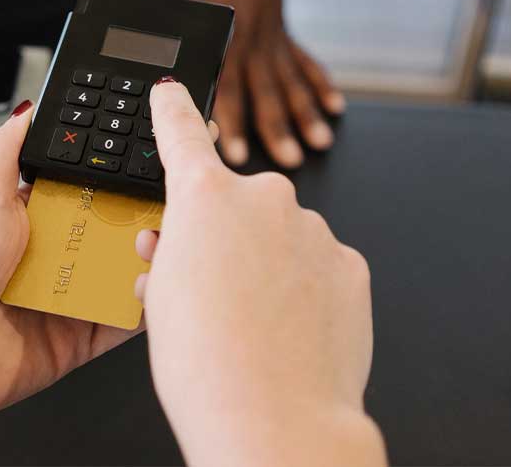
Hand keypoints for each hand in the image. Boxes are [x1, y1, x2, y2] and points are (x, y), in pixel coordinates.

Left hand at [0, 100, 142, 441]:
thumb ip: (7, 149)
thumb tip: (28, 107)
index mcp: (23, 219)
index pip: (80, 190)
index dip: (111, 178)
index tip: (144, 160)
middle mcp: (44, 258)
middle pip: (107, 230)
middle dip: (136, 217)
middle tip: (164, 202)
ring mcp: (60, 302)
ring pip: (120, 275)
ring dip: (144, 260)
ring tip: (159, 242)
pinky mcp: (73, 344)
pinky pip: (119, 325)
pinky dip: (140, 309)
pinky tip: (152, 288)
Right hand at [136, 80, 384, 465]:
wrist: (275, 420)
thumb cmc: (206, 365)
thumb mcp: (160, 295)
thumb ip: (173, 249)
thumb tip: (180, 240)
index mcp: (204, 197)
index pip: (181, 132)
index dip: (173, 108)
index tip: (170, 90)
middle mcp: (263, 198)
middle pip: (234, 204)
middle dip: (221, 235)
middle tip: (206, 288)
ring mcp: (314, 230)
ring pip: (279, 238)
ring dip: (264, 266)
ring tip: (249, 325)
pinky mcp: (351, 264)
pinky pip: (317, 266)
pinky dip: (303, 289)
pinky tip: (287, 330)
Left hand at [166, 0, 343, 168]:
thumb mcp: (175, 0)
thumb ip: (168, 36)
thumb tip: (150, 73)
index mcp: (224, 38)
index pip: (226, 88)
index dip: (231, 122)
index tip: (237, 152)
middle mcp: (253, 43)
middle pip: (266, 93)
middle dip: (277, 129)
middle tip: (288, 160)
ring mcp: (273, 39)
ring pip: (292, 83)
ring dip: (305, 115)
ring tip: (318, 143)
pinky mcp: (285, 33)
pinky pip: (306, 62)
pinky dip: (320, 84)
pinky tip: (334, 107)